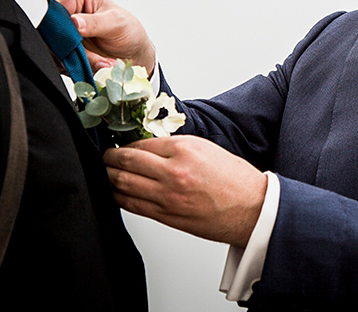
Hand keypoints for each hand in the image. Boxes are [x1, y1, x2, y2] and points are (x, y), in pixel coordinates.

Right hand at [54, 0, 155, 70]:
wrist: (131, 51)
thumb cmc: (127, 30)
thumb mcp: (116, 23)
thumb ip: (96, 22)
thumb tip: (75, 22)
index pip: (55, 8)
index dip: (62, 26)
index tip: (75, 40)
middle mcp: (64, 8)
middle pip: (49, 30)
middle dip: (69, 47)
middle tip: (90, 57)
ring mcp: (60, 29)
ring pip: (51, 48)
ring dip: (73, 60)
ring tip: (98, 61)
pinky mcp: (60, 46)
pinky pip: (56, 60)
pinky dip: (72, 66)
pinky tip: (90, 64)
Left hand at [104, 136, 266, 247]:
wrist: (252, 208)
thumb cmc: (235, 180)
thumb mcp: (207, 149)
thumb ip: (176, 148)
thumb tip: (150, 149)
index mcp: (185, 149)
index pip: (141, 142)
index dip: (125, 143)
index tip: (120, 143)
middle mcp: (173, 171)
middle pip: (126, 161)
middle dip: (109, 158)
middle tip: (105, 156)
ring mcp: (167, 195)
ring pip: (122, 184)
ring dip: (109, 177)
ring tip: (106, 172)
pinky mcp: (166, 215)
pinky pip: (131, 205)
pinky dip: (119, 197)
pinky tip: (116, 192)